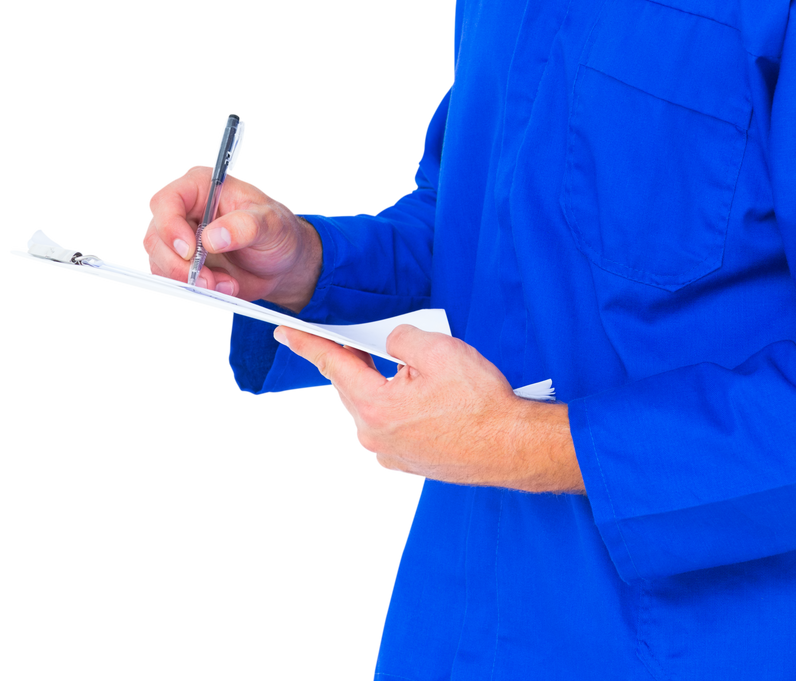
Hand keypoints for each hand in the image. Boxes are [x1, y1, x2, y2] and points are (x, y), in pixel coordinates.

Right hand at [141, 163, 321, 310]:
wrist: (282, 261)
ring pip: (158, 261)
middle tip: (209, 280)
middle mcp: (183, 210)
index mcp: (202, 186)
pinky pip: (171, 279)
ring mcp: (179, 238)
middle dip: (179, 264)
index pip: (166, 200)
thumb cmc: (277, 231)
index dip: (170, 225)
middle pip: (155, 236)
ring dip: (188, 280)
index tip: (191, 251)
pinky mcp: (180, 263)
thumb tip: (213, 238)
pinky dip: (194, 289)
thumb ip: (245, 226)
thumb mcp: (271, 224)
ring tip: (225, 284)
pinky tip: (223, 287)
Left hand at [274, 324, 525, 484]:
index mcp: (374, 405)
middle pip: (350, 387)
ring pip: (368, 408)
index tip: (285, 332)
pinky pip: (386, 428)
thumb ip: (401, 338)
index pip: (332, 364)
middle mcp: (372, 435)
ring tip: (414, 374)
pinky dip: (394, 410)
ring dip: (380, 386)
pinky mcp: (405, 463)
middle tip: (375, 341)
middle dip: (359, 361)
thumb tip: (391, 342)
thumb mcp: (439, 350)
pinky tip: (422, 402)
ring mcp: (388, 454)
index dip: (307, 344)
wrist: (510, 447)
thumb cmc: (480, 404)